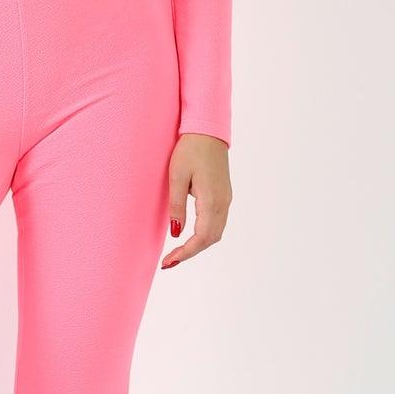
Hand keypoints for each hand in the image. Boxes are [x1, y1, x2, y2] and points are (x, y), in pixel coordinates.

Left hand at [162, 134, 230, 267]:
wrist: (208, 130)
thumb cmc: (190, 150)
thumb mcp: (176, 177)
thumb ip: (177, 206)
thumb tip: (176, 233)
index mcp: (211, 200)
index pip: (201, 238)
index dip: (185, 253)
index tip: (168, 262)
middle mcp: (223, 203)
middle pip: (211, 239)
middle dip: (191, 252)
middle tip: (169, 261)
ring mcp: (226, 199)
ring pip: (216, 232)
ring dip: (198, 245)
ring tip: (178, 252)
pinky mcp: (224, 195)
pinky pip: (217, 222)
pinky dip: (204, 234)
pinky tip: (190, 236)